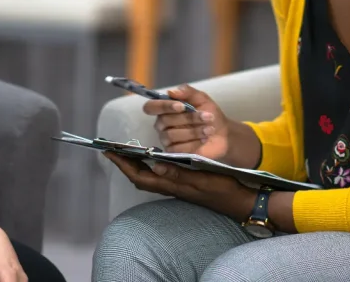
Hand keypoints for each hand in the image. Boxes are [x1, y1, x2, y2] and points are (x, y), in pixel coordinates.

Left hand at [103, 152, 255, 220]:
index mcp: (172, 185)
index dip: (123, 164)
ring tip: (126, 150)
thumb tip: (154, 165)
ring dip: (136, 164)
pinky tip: (153, 156)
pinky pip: (160, 175)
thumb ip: (178, 173)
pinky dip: (150, 165)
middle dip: (125, 163)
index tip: (108, 152)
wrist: (241, 202)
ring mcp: (177, 186)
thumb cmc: (223, 189)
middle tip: (112, 149)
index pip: (140, 176)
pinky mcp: (184, 184)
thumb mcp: (201, 178)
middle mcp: (171, 187)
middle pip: (141, 176)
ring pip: (149, 176)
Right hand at [144, 84, 229, 159]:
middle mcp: (161, 124)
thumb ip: (187, 92)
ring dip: (193, 131)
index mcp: (164, 109)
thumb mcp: (201, 98)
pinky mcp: (173, 154)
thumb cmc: (208, 113)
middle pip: (164, 120)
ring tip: (209, 129)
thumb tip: (171, 92)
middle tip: (208, 116)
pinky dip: (194, 143)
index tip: (181, 106)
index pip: (150, 107)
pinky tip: (204, 139)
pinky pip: (178, 149)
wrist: (222, 134)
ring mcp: (166, 140)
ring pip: (171, 135)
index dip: (163, 106)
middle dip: (188, 118)